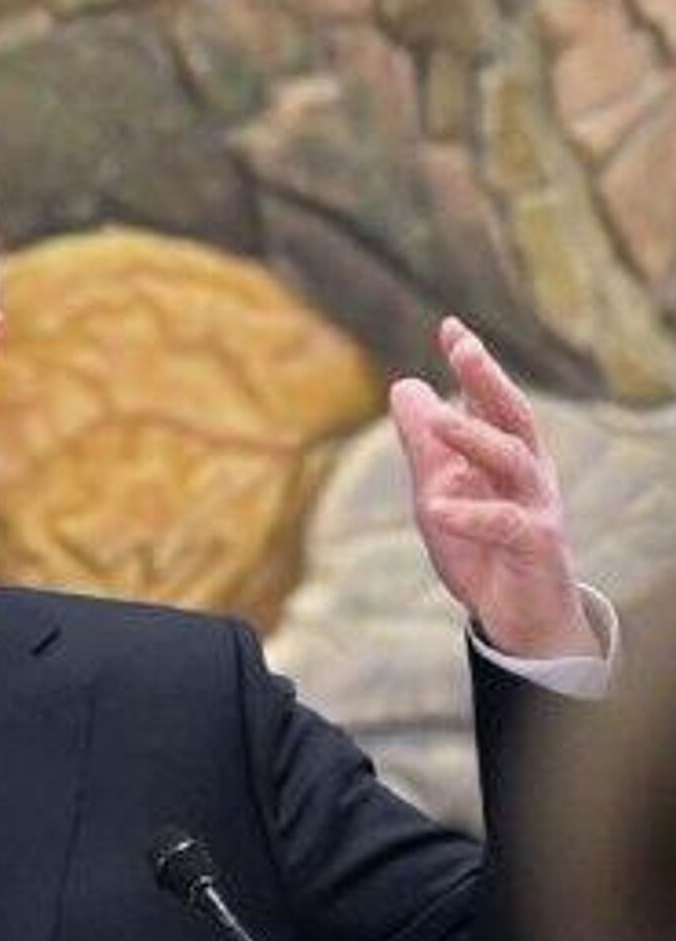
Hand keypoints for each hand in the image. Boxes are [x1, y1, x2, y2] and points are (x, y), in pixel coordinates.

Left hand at [389, 316, 596, 658]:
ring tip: (438, 421)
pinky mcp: (535, 545)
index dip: (473, 365)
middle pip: (513, 416)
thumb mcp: (442, 489)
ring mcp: (536, 505)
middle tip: (463, 347)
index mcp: (508, 454)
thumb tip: (404, 386)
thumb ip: (425, 444)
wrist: (517, 613)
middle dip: (488, 380)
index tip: (450, 327)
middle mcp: (529, 472)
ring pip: (513, 460)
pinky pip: (504, 524)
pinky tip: (436, 506)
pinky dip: (469, 514)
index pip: (492, 401)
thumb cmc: (481, 547)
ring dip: (475, 438)